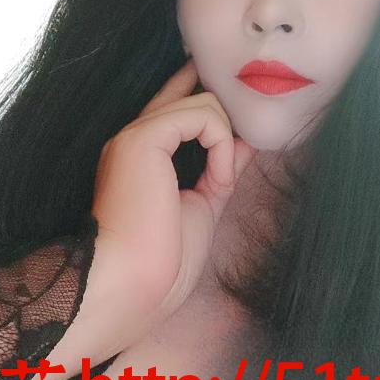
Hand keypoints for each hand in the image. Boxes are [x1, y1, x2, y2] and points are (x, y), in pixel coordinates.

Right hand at [91, 58, 255, 323]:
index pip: (174, 106)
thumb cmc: (161, 262)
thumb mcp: (203, 205)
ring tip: (219, 183)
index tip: (235, 103)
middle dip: (224, 106)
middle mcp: (134, 138)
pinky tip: (217, 179)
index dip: (203, 94)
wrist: (131, 286)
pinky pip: (203, 117)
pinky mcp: (144, 138)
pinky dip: (221, 146)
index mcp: (142, 157)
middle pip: (187, 93)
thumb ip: (220, 170)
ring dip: (225, 142)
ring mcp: (136, 135)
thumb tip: (244, 143)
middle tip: (248, 126)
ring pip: (203, 103)